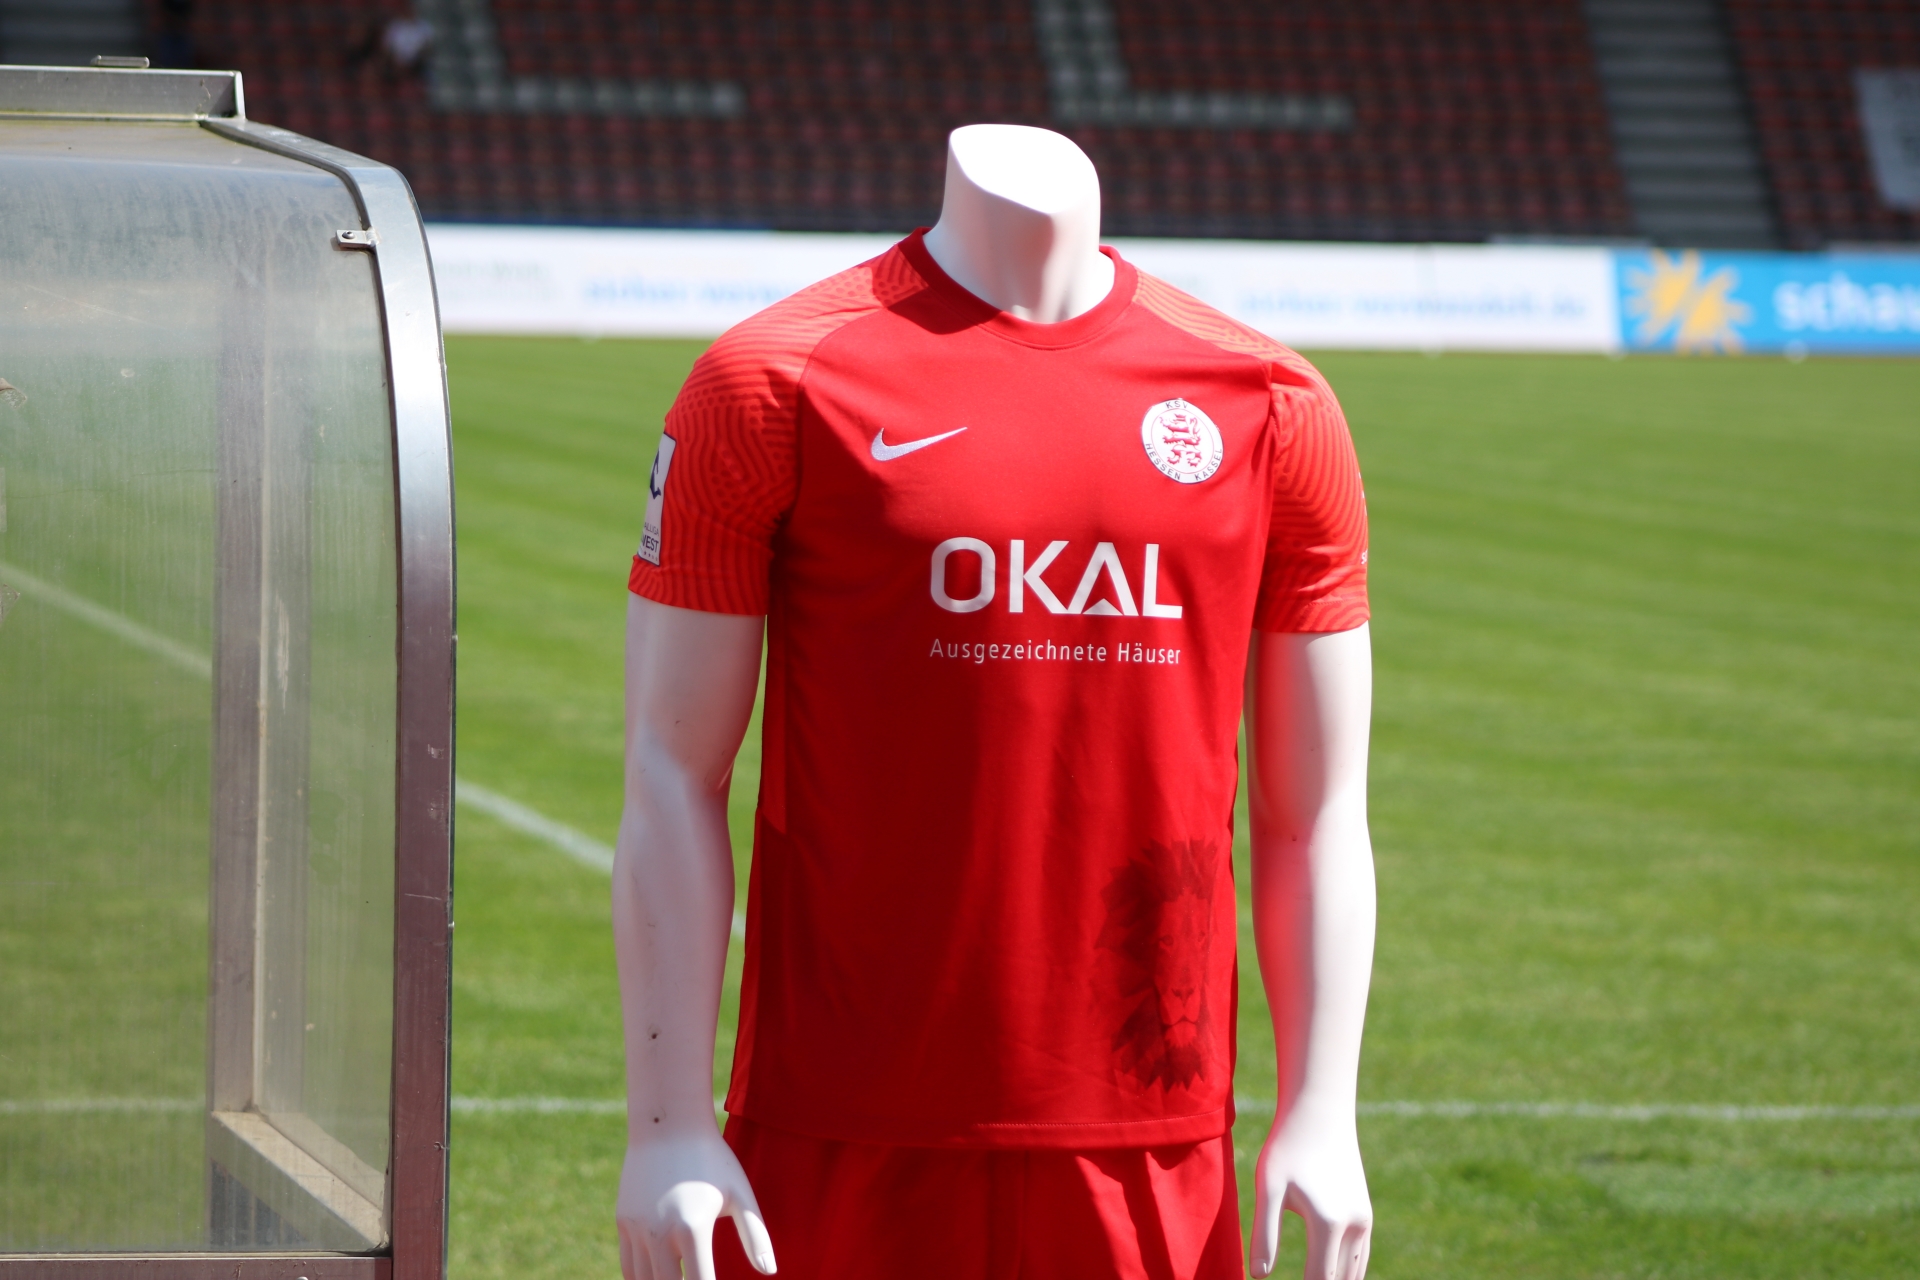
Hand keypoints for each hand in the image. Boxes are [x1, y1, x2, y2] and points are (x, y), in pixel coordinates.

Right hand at [617, 1131, 776, 1279]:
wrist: (668, 1123)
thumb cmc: (711, 1157)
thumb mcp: (739, 1193)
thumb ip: (755, 1235)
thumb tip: (770, 1271)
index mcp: (692, 1229)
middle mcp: (660, 1234)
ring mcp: (638, 1229)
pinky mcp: (624, 1222)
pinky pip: (629, 1265)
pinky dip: (641, 1279)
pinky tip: (659, 1278)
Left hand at [1249, 1103, 1370, 1279]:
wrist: (1320, 1112)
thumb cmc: (1288, 1147)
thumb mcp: (1269, 1188)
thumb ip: (1265, 1234)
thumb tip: (1260, 1276)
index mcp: (1327, 1224)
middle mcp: (1352, 1226)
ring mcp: (1363, 1220)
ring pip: (1354, 1272)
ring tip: (1312, 1278)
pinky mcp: (1365, 1212)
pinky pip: (1360, 1257)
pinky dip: (1347, 1272)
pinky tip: (1329, 1275)